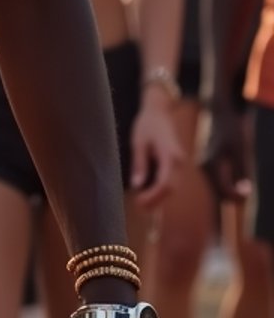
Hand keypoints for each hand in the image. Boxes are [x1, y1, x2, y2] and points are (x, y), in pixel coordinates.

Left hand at [129, 90, 183, 207]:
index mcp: (170, 155)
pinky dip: (162, 190)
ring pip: (174, 187)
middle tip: (139, 207)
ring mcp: (180, 163)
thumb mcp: (138, 142)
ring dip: (159, 198)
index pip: (165, 184)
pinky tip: (149, 193)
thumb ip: (139, 163)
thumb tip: (137, 185)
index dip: (153, 197)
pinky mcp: (177, 163)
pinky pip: (172, 181)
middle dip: (156, 201)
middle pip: (171, 189)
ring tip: (142, 203)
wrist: (160, 110)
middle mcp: (179, 161)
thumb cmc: (147, 124)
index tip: (138, 202)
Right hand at [199, 102, 251, 204]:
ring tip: (243, 176)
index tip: (249, 192)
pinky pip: (218, 181)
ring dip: (231, 189)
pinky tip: (237, 171)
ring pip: (218, 188)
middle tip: (248, 187)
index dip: (238, 197)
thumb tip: (243, 194)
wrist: (225, 112)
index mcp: (212, 164)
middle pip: (219, 193)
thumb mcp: (243, 150)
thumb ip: (242, 173)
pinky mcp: (208, 164)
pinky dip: (229, 183)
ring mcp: (205, 166)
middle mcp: (204, 167)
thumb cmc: (235, 129)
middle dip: (234, 195)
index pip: (224, 192)